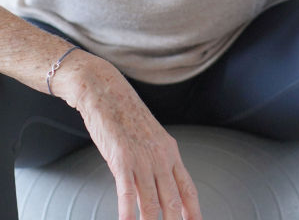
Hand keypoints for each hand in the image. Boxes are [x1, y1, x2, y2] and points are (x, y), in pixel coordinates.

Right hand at [61, 59, 201, 219]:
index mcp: (170, 151)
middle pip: (172, 201)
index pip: (187, 189)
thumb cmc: (124, 113)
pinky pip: (128, 191)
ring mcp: (142, 158)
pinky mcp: (121, 158)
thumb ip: (156, 159)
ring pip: (151, 202)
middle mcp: (160, 157)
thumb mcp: (149, 136)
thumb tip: (158, 183)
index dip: (193, 212)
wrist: (105, 90)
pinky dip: (128, 212)